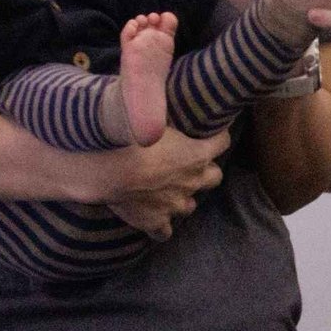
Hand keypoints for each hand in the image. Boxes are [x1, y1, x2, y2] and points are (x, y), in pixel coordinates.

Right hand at [91, 127, 229, 240]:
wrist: (109, 169)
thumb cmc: (130, 137)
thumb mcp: (156, 119)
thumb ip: (167, 117)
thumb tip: (162, 98)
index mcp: (197, 155)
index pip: (222, 143)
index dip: (217, 138)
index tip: (211, 134)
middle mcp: (192, 181)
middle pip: (214, 178)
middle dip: (204, 173)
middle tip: (188, 166)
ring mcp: (175, 204)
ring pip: (189, 206)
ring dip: (181, 198)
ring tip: (166, 191)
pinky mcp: (155, 221)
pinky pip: (164, 232)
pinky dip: (160, 227)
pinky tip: (152, 220)